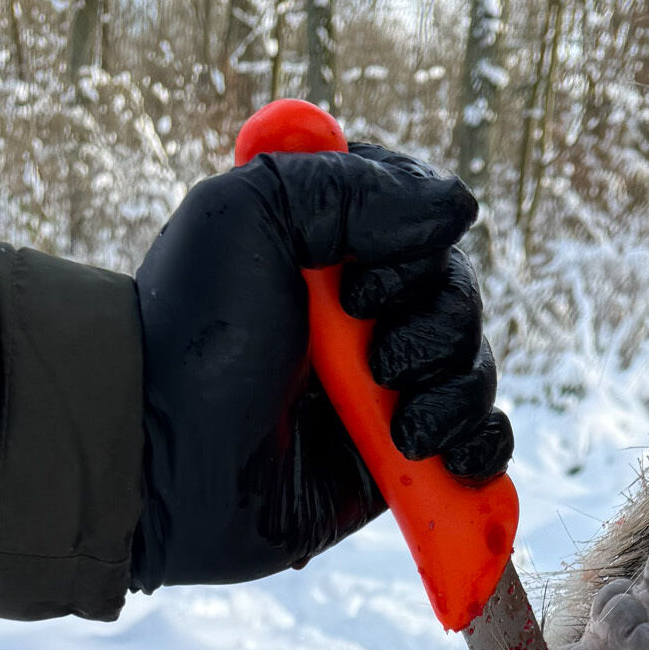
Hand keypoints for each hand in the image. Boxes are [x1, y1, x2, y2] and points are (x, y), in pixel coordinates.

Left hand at [130, 144, 514, 590]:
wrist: (165, 458)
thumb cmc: (196, 331)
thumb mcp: (251, 213)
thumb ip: (349, 186)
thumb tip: (459, 208)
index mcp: (330, 248)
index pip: (422, 223)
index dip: (415, 247)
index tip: (355, 282)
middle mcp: (361, 316)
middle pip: (458, 297)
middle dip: (438, 325)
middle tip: (375, 358)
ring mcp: (380, 392)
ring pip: (473, 368)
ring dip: (455, 389)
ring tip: (398, 426)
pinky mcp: (391, 463)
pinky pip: (475, 444)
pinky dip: (483, 446)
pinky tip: (450, 455)